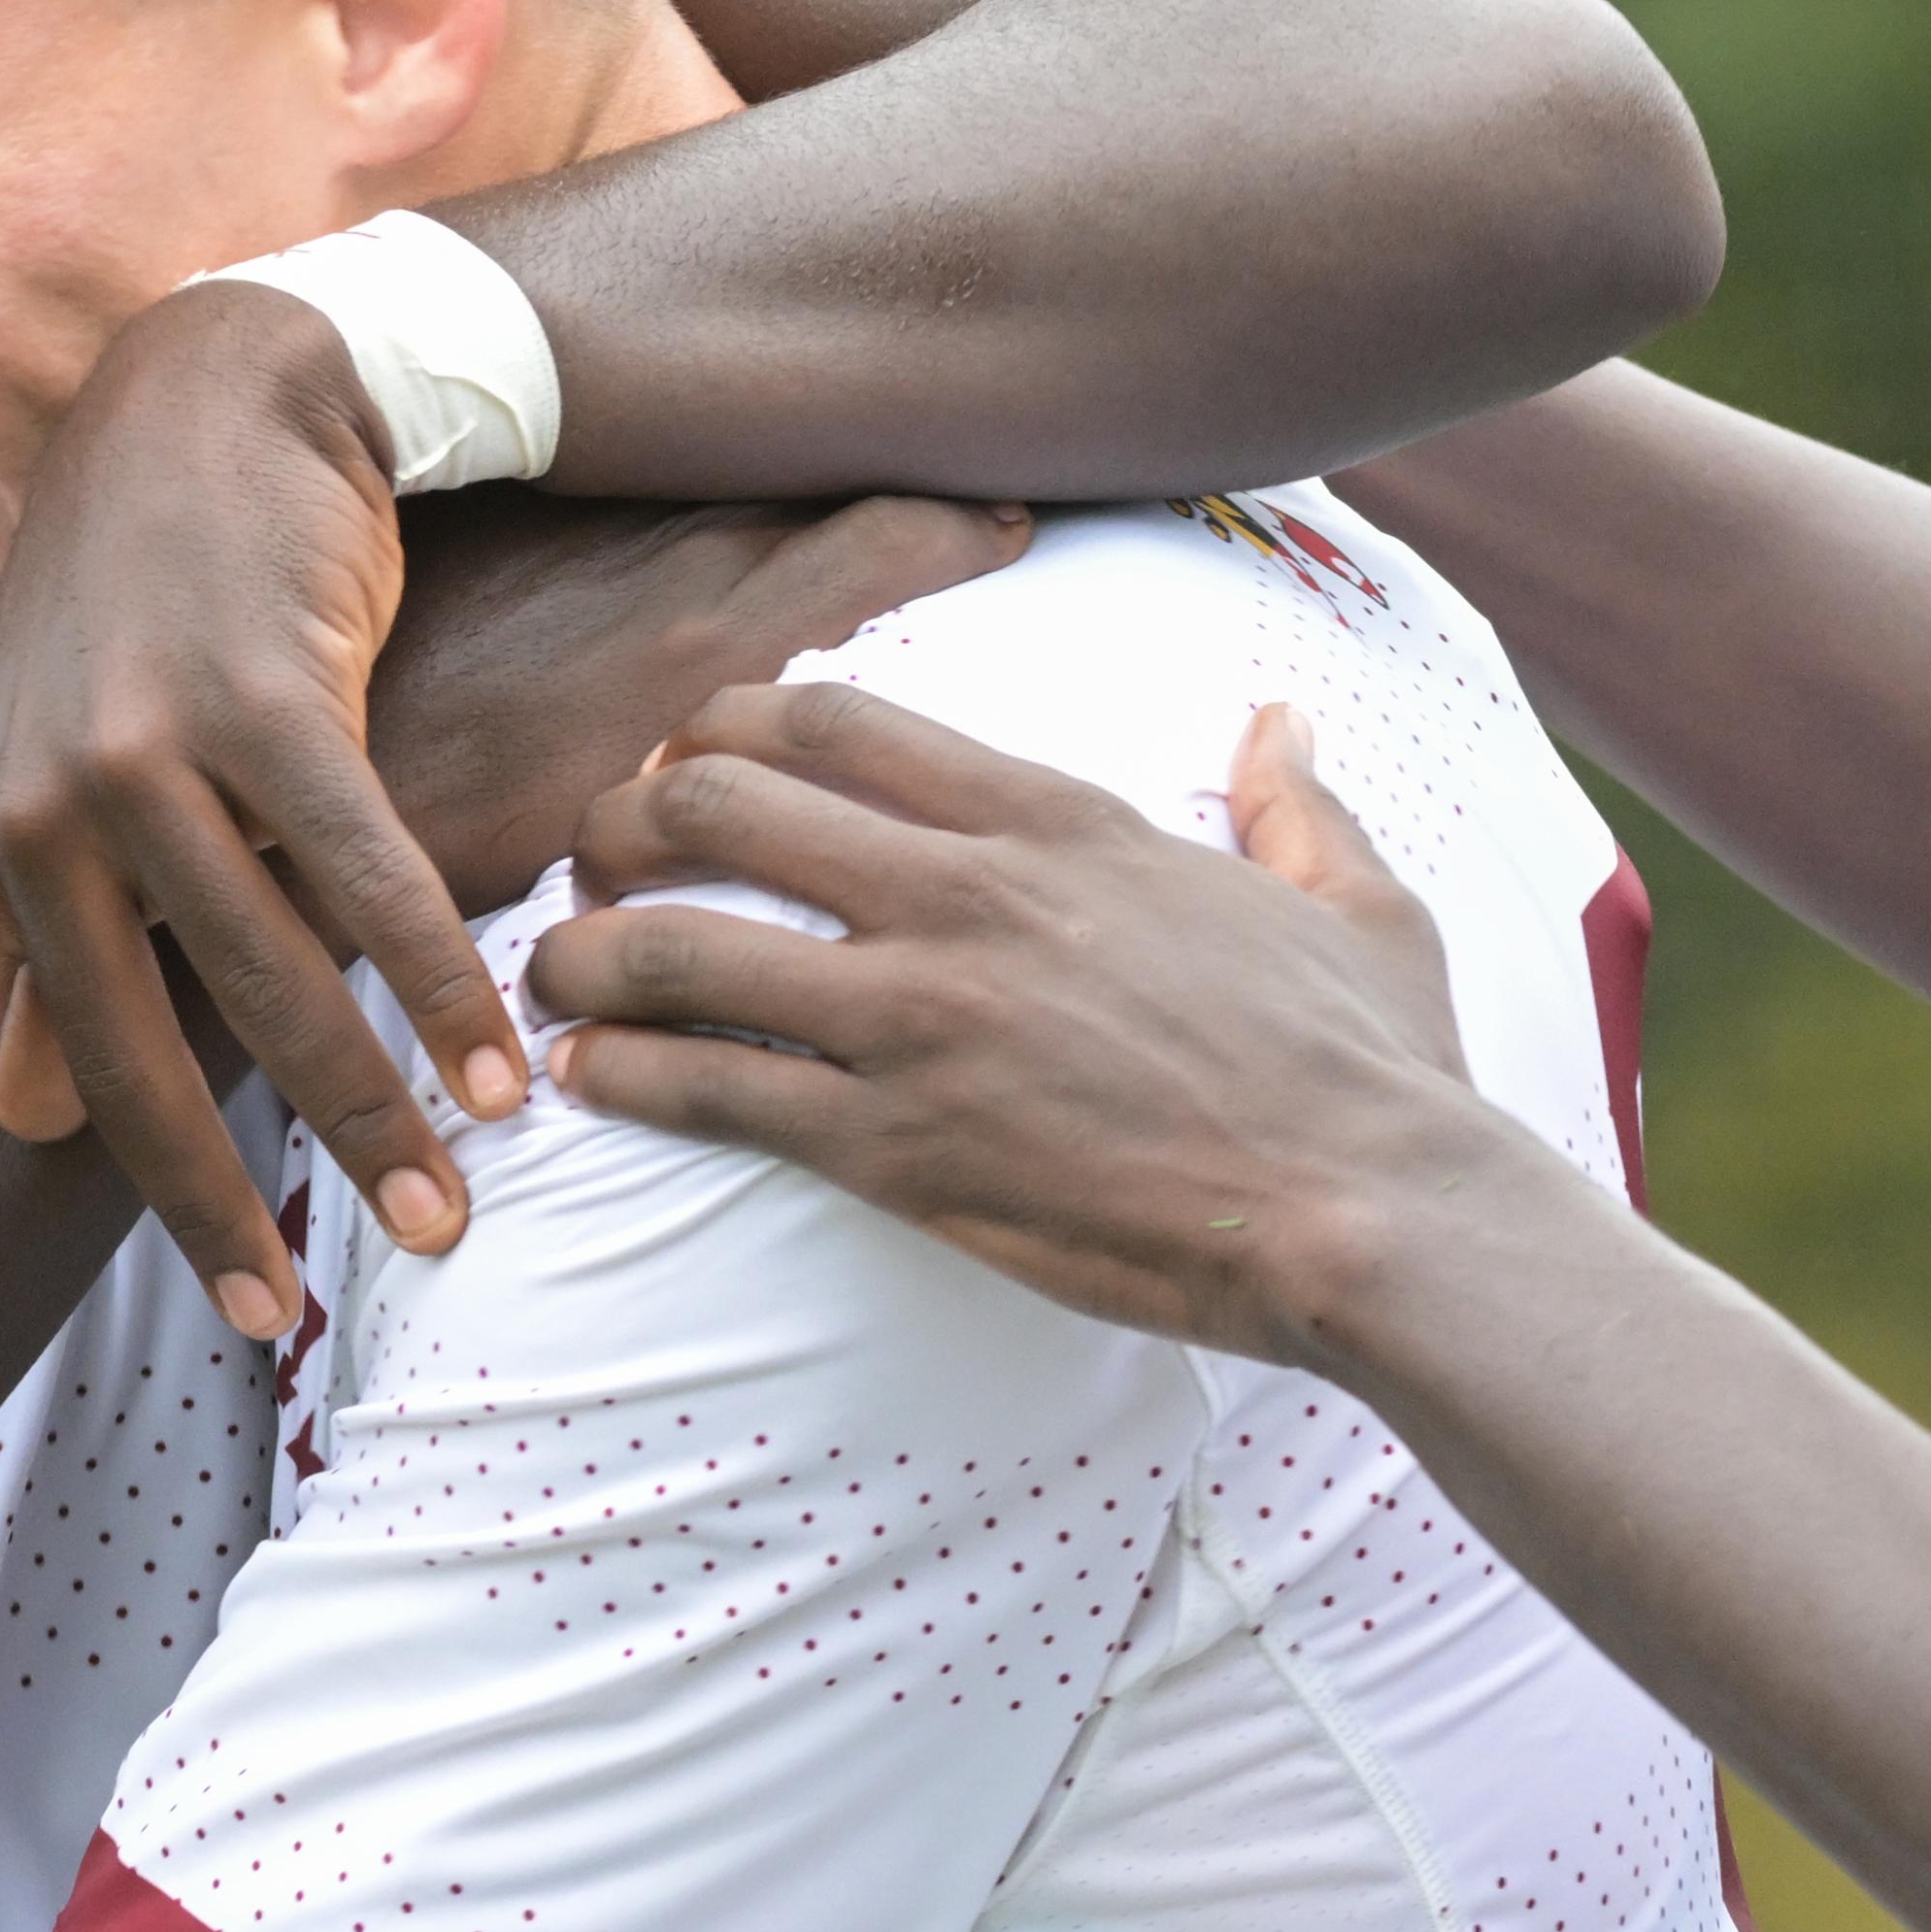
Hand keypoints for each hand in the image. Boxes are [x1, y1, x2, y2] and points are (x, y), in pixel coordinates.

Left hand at [0, 280, 481, 1362]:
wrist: (215, 394)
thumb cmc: (145, 606)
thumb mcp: (52, 765)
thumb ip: (46, 937)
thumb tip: (28, 1123)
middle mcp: (31, 806)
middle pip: (118, 1059)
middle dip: (206, 1203)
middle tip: (275, 1315)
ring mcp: (142, 749)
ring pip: (267, 985)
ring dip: (370, 1112)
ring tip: (446, 1206)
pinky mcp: (265, 701)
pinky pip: (368, 883)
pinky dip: (440, 984)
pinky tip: (500, 1063)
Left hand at [533, 687, 1518, 1367]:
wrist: (1372, 1213)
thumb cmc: (1373, 1072)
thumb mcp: (1356, 903)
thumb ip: (1297, 803)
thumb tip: (1283, 725)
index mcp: (1060, 823)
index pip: (837, 718)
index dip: (729, 725)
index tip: (687, 762)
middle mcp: (970, 895)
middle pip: (719, 800)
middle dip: (625, 821)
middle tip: (592, 866)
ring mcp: (925, 1020)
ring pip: (681, 942)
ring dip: (590, 953)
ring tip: (556, 980)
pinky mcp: (900, 1147)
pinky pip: (710, 1090)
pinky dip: (624, 1079)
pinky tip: (588, 1083)